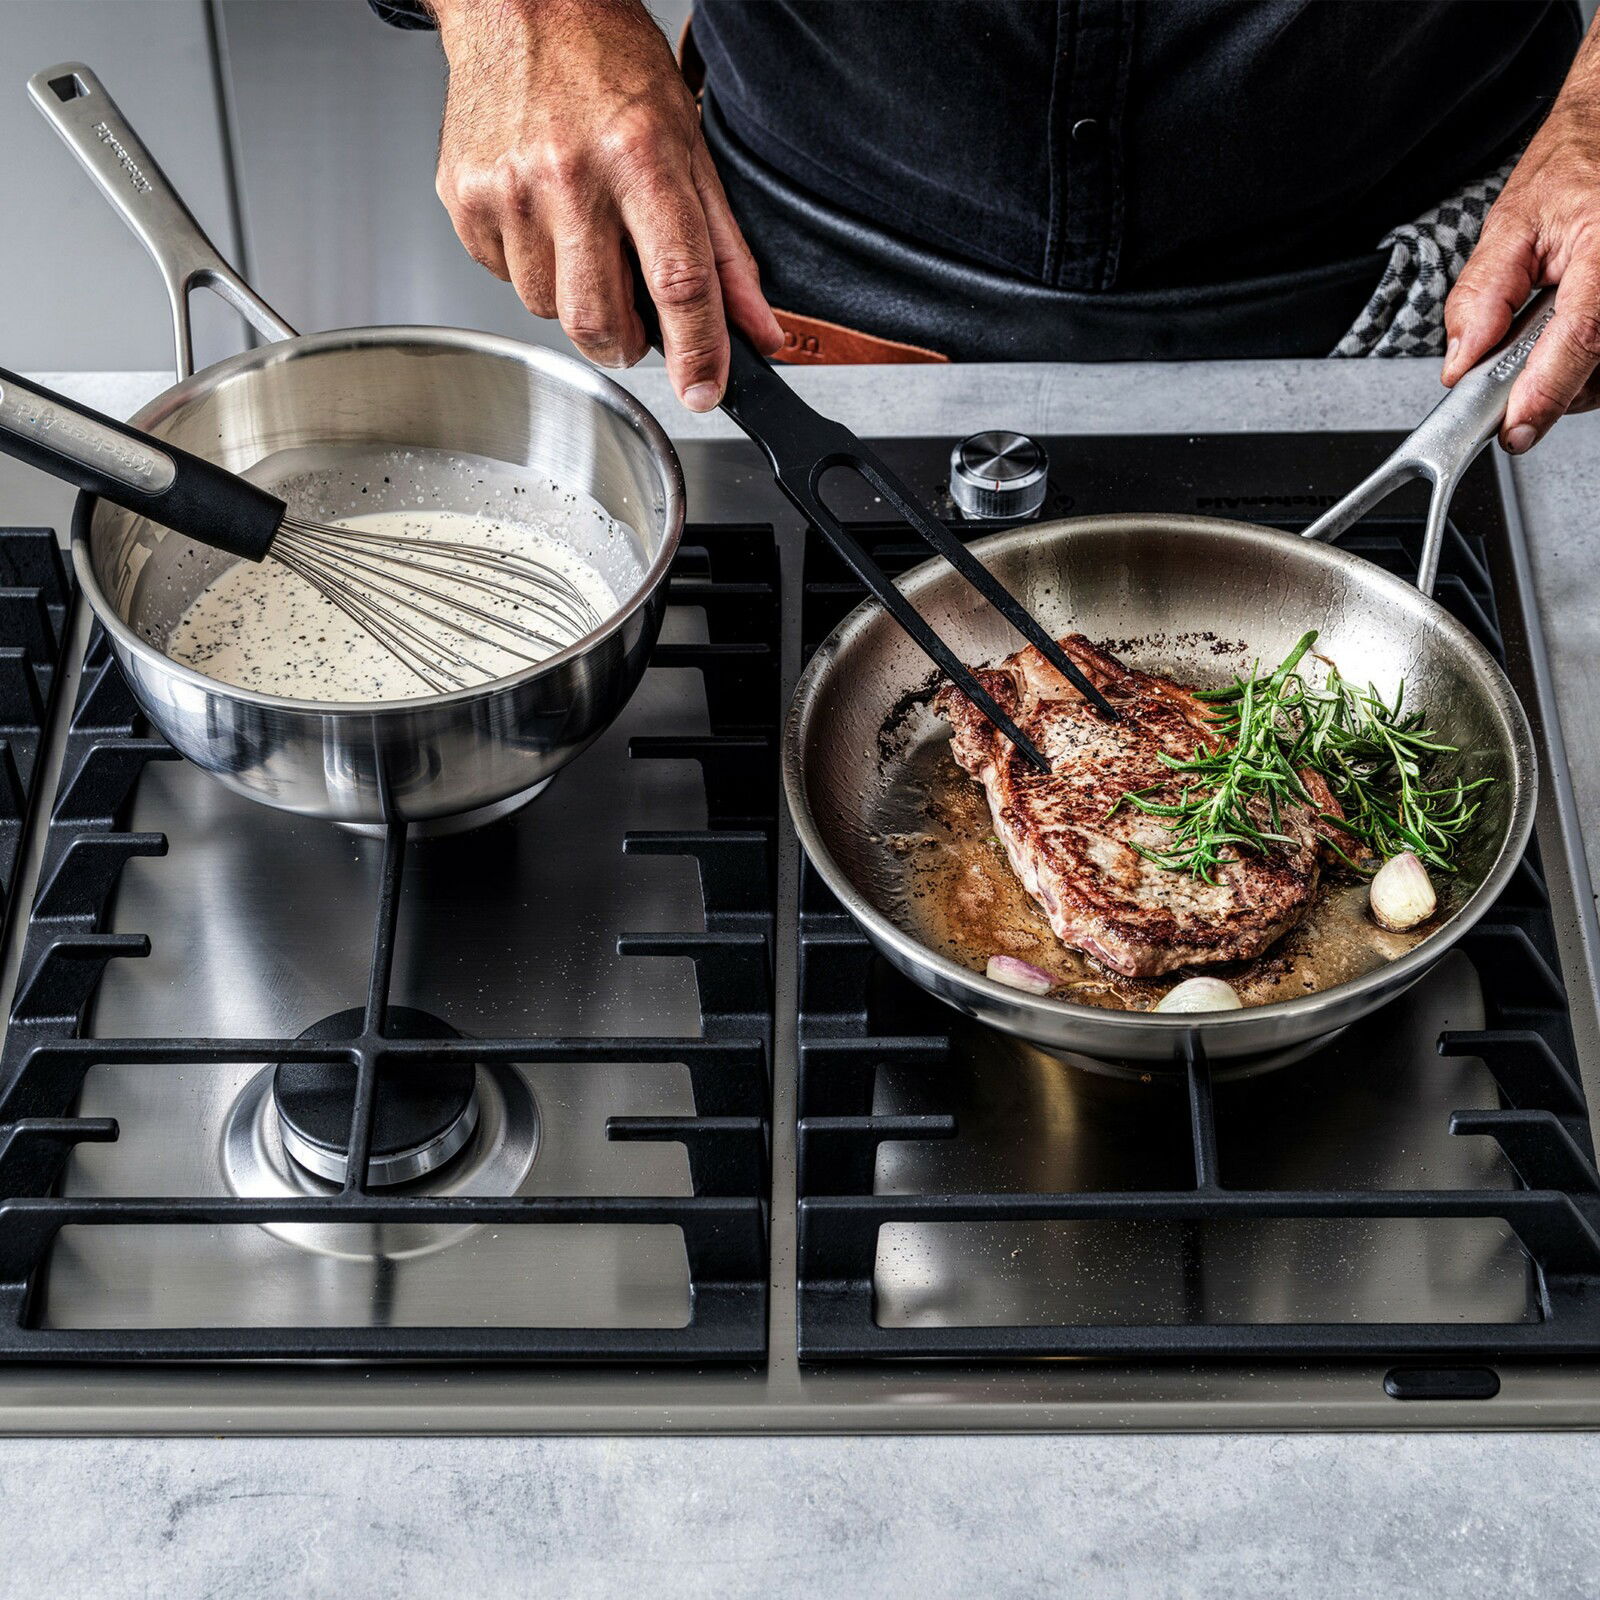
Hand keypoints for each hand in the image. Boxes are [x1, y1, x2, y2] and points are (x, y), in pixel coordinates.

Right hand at [428, 0, 781, 409]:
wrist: (522, 3)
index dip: (696, 352)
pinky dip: (533, 267)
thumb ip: (727, 252)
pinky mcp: (464, 199)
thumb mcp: (689, 147)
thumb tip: (759, 331)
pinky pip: (505, 278)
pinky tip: (543, 215)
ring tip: (583, 234)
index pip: (679, 282)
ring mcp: (508, 189)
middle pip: (600, 322)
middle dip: (627, 343)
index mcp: (639, 157)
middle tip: (637, 316)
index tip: (705, 389)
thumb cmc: (609, 66)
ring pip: (549, 310)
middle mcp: (569, 174)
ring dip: (576, 297)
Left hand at [1443, 25, 1599, 451]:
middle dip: (1545, 387)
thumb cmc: (1577, 167)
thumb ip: (1481, 297)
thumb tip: (1461, 361)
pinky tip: (1571, 335)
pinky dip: (1586, 364)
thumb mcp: (1513, 222)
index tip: (1514, 430)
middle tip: (1511, 361)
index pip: (1577, 339)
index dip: (1543, 394)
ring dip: (1569, 378)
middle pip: (1594, 371)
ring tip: (1549, 328)